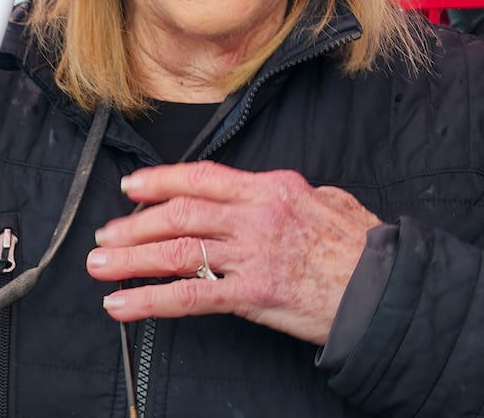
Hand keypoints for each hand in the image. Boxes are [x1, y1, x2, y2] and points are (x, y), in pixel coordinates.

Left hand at [86, 161, 380, 344]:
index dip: (162, 180)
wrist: (383, 289)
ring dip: (131, 259)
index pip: (204, 177)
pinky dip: (149, 301)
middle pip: (181, 213)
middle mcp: (256, 215)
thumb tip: (284, 192)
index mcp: (272, 188)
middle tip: (105, 235)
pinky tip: (123, 306)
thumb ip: (300, 194)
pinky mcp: (252, 294)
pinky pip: (189, 296)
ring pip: (177, 252)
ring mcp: (252, 254)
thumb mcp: (332, 201)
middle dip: (135, 224)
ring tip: (100, 266)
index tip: (132, 186)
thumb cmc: (363, 249)